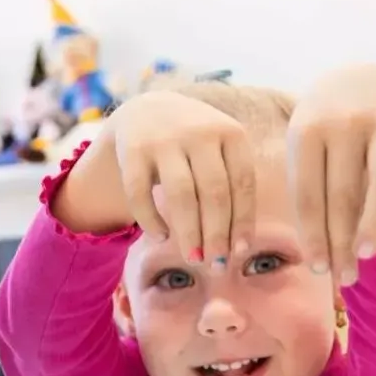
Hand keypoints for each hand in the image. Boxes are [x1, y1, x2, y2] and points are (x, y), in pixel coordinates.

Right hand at [107, 91, 260, 265]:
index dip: (242, 222)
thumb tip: (239, 248)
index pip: (242, 184)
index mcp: (231, 132)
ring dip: (189, 232)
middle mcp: (199, 131)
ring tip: (193, 258)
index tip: (239, 253)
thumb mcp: (221, 151)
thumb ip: (233, 186)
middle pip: (214, 192)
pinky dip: (151, 219)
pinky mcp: (132, 148)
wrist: (146, 111)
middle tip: (216, 265)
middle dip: (216, 234)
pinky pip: (141, 193)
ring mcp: (164, 138)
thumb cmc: (194, 146)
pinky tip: (161, 236)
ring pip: (181, 194)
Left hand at [286, 66, 375, 283]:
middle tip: (344, 277)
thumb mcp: (305, 152)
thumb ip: (311, 193)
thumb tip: (319, 259)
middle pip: (343, 193)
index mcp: (308, 132)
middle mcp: (344, 122)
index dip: (314, 236)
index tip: (318, 270)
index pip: (308, 195)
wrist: (355, 79)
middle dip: (343, 240)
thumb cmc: (324, 133)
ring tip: (367, 253)